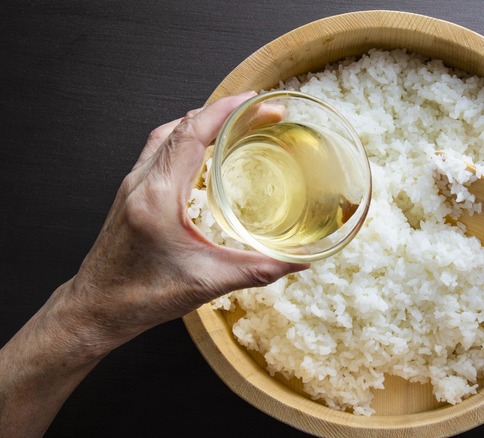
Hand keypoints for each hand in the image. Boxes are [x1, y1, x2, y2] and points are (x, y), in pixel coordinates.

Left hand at [0, 92, 306, 436]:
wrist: (96, 309)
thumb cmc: (141, 296)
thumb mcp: (207, 283)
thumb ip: (257, 270)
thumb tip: (299, 262)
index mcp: (158, 196)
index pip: (191, 133)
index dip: (225, 110)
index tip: (254, 100)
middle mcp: (142, 182)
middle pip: (182, 126)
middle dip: (223, 113)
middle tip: (258, 114)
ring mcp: (132, 185)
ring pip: (167, 134)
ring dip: (202, 122)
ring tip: (235, 125)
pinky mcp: (131, 193)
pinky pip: (159, 150)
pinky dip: (186, 139)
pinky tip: (204, 154)